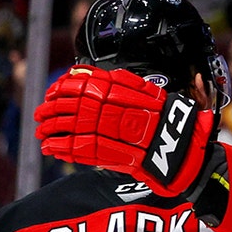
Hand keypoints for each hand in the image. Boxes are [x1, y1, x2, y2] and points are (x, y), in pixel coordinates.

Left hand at [35, 66, 216, 195]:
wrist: (191, 154)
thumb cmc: (174, 125)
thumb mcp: (152, 94)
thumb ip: (124, 84)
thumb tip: (86, 74)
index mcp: (130, 91)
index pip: (88, 83)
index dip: (65, 87)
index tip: (53, 91)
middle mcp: (124, 109)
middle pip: (77, 105)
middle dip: (53, 110)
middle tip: (39, 114)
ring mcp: (122, 134)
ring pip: (78, 127)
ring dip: (54, 131)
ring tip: (41, 135)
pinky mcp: (121, 157)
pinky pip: (86, 151)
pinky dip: (65, 150)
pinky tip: (52, 150)